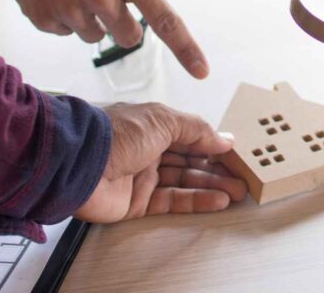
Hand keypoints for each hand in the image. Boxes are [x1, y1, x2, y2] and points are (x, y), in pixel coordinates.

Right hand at [0, 0, 208, 77]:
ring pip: (94, 37)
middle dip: (122, 26)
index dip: (185, 49)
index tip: (201, 72)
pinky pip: (65, 31)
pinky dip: (61, 15)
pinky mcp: (43, 18)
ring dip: (88, 18)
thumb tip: (142, 14)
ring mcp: (69, 8)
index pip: (164, 19)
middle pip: (129, 38)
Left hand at [74, 102, 247, 222]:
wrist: (80, 163)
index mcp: (153, 126)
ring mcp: (143, 176)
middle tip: (243, 176)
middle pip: (190, 160)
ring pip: (185, 181)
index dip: (213, 144)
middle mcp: (148, 150)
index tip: (235, 154)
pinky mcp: (138, 202)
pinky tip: (218, 199)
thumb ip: (196, 129)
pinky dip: (197, 200)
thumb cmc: (117, 134)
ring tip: (238, 190)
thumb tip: (223, 138)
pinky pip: (173, 201)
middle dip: (217, 168)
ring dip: (212, 185)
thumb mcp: (164, 120)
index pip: (190, 136)